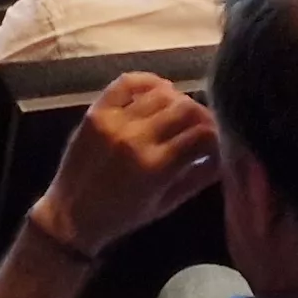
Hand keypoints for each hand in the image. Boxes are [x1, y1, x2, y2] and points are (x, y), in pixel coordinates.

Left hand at [34, 73, 216, 257]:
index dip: (218, 134)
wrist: (71, 215)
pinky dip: (149, 81)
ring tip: (181, 112)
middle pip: (186, 108)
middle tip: (204, 125)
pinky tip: (160, 90)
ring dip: (179, 99)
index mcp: (157, 167)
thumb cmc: (123, 216)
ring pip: (162, 93)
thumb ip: (198, 178)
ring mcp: (115, 121)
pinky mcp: (96, 111)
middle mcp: (137, 139)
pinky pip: (128, 82)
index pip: (202, 135)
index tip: (220, 139)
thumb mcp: (166, 204)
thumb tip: (227, 155)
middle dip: (203, 115)